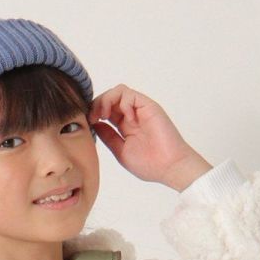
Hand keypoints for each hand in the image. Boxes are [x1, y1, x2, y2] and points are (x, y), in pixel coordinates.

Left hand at [89, 84, 212, 190]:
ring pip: (118, 91)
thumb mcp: (121, 151)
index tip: (89, 122)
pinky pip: (130, 95)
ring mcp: (140, 110)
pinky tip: (125, 119)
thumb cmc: (150, 164)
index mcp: (124, 126)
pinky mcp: (148, 106)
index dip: (94, 112)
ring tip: (105, 115)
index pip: (105, 110)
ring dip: (106, 100)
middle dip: (97, 104)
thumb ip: (108, 137)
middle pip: (109, 98)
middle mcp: (131, 115)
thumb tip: (95, 125)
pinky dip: (123, 103)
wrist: (170, 167)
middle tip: (94, 117)